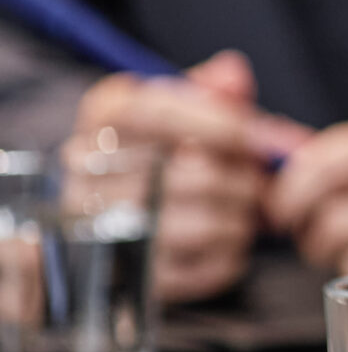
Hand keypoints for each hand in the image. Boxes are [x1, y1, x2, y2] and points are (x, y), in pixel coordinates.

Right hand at [73, 51, 307, 302]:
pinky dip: (234, 252)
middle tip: (258, 178)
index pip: (155, 113)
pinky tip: (228, 237)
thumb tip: (233, 73)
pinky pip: (207, 268)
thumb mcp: (180, 106)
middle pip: (191, 175)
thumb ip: (212, 90)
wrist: (121, 210)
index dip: (218, 123)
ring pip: (205, 225)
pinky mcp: (128, 278)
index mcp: (101, 119)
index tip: (252, 134)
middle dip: (243, 177)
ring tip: (243, 206)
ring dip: (242, 216)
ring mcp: (99, 230)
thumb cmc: (165, 147)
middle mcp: (85, 174)